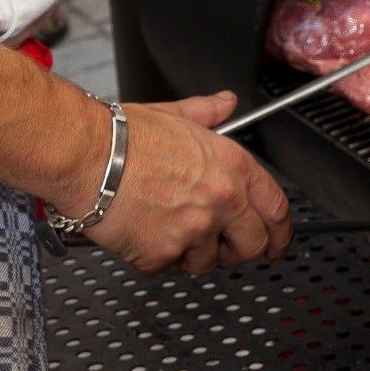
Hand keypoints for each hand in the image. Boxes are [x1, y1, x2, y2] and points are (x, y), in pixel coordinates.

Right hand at [74, 90, 292, 274]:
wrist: (88, 155)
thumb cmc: (125, 136)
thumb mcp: (178, 115)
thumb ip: (209, 113)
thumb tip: (225, 103)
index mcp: (232, 167)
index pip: (276, 208)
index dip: (280, 232)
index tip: (276, 243)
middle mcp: (221, 200)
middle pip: (252, 245)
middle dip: (239, 251)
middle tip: (224, 247)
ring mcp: (193, 231)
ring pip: (206, 262)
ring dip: (190, 253)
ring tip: (167, 227)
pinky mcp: (161, 254)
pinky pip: (165, 267)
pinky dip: (153, 258)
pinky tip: (141, 233)